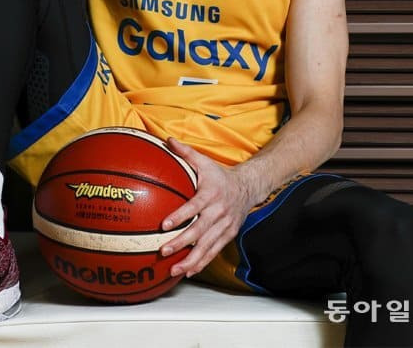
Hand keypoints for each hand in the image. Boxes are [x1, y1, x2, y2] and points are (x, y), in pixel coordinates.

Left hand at [160, 137, 259, 277]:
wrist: (248, 187)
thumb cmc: (219, 174)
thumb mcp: (204, 161)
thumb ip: (185, 152)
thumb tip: (167, 140)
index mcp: (211, 194)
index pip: (194, 206)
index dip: (180, 216)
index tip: (164, 224)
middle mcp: (219, 212)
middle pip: (199, 231)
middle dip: (181, 242)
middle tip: (163, 251)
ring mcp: (225, 226)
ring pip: (207, 246)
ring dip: (190, 259)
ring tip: (174, 270)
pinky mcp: (228, 235)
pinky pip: (214, 252)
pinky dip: (202, 262)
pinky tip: (188, 271)